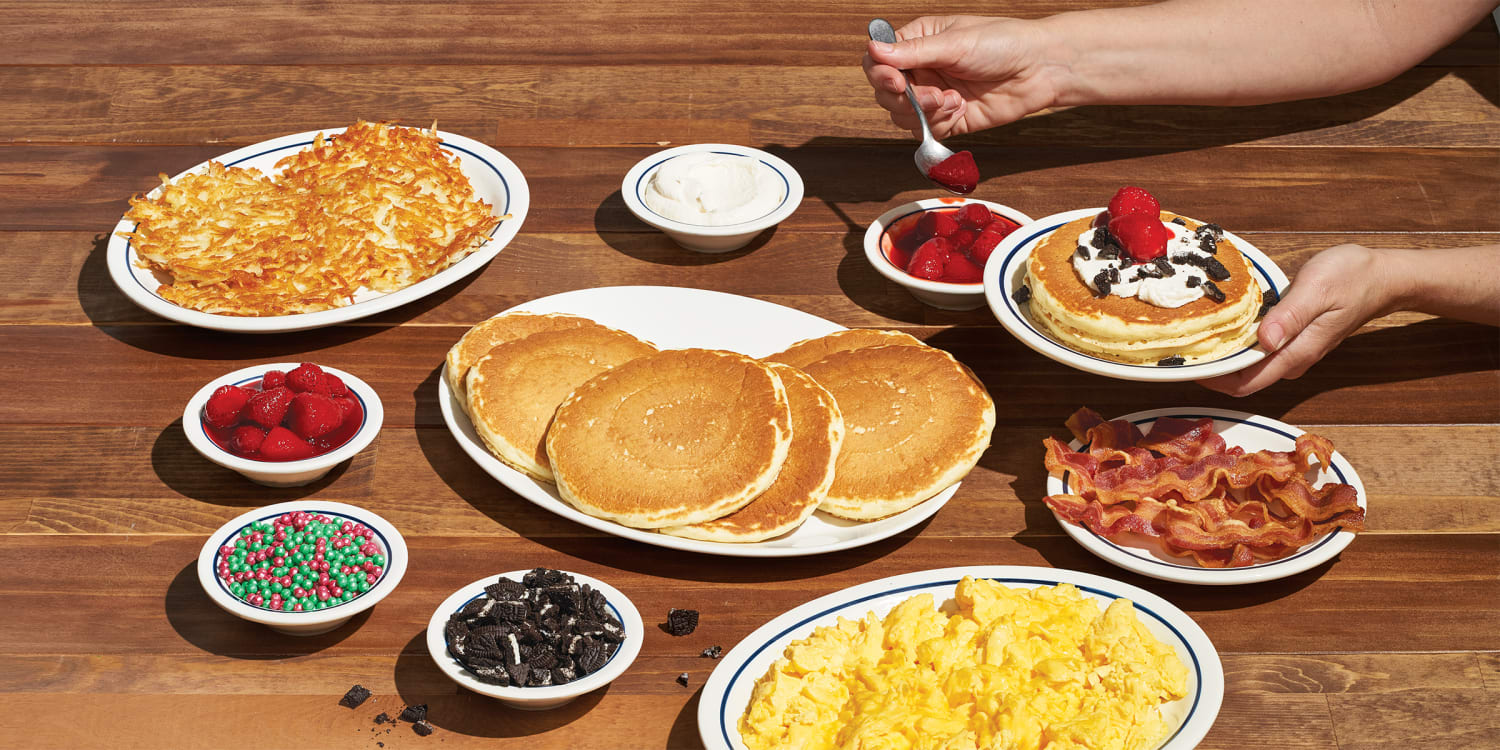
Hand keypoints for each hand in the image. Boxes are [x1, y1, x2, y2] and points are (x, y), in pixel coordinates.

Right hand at [861, 15, 1061, 138]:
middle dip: (904, 97)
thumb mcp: (955, 42)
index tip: (895, 80)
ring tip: (951, 99)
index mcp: (919, 42)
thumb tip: (873, 48)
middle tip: (930, 94)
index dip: (879, 73)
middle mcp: (922, 69)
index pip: (878, 60)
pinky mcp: (948, 120)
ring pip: (901, 115)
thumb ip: (913, 51)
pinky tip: (960, 107)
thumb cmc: (1003, 43)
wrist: (1039, 69)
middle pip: (885, 92)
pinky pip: (924, 130)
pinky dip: (937, 123)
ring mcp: (933, 96)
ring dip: (923, 111)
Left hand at [1199, 245, 1397, 395]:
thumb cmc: (1351, 278)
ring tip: (1193, 334)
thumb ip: (1290, 317)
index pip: (1244, 383)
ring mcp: (1291, 350)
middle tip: (1180, 345)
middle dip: (1210, 369)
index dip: (1212, 379)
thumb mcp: (1317, 290)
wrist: (1381, 277)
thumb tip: (1265, 341)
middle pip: (1241, 378)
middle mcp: (1291, 359)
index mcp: (1295, 353)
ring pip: (1247, 365)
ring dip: (1221, 355)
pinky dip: (1236, 342)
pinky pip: (1255, 350)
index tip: (1186, 363)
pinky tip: (1220, 325)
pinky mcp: (1290, 339)